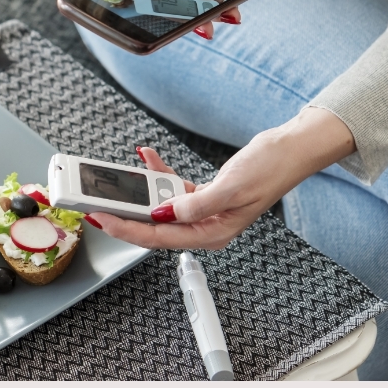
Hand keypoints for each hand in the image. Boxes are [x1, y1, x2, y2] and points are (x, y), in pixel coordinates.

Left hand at [86, 108, 355, 249]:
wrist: (290, 150)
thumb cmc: (270, 170)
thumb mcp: (231, 187)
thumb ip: (196, 204)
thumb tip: (164, 213)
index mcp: (212, 234)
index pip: (159, 238)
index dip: (127, 228)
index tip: (102, 219)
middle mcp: (206, 227)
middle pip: (154, 226)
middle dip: (124, 212)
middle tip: (96, 201)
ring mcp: (205, 212)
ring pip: (161, 207)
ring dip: (140, 188)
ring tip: (119, 174)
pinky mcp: (205, 196)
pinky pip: (173, 189)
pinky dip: (159, 174)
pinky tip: (147, 157)